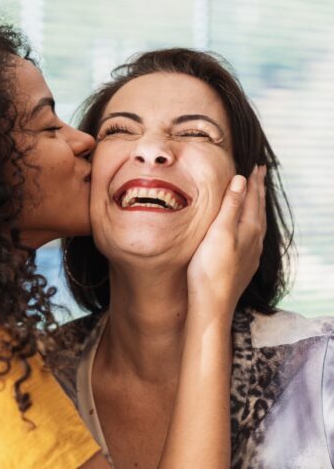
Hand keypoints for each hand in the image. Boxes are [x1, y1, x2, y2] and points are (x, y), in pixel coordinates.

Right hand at [186, 165, 266, 324]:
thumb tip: (241, 180)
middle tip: (260, 175)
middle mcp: (253, 239)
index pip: (252, 198)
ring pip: (257, 223)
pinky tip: (249, 229)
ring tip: (257, 197)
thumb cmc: (210, 269)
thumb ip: (230, 206)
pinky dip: (252, 223)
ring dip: (257, 207)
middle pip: (258, 209)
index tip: (257, 166)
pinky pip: (253, 236)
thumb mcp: (219, 232)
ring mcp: (250, 253)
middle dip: (258, 191)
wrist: (212, 304)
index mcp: (248, 228)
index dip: (253, 181)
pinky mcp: (243, 264)